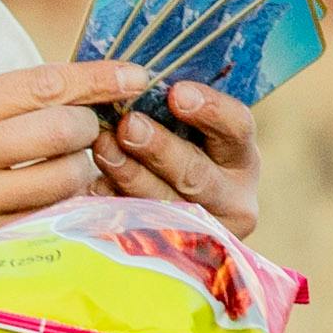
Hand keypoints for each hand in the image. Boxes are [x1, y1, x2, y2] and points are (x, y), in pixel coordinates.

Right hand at [0, 66, 132, 304]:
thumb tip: (72, 87)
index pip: (42, 84)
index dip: (97, 77)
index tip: (135, 74)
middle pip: (64, 129)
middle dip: (86, 126)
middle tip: (80, 131)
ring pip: (67, 178)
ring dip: (80, 169)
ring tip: (62, 167)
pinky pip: (53, 219)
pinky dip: (65, 206)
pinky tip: (56, 201)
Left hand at [98, 75, 262, 241]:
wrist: (163, 205)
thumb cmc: (172, 149)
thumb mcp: (183, 128)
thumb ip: (168, 106)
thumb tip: (132, 77)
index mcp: (240, 156)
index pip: (237, 128)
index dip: (210, 110)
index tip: (177, 93)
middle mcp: (233, 198)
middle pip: (198, 175)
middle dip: (161, 149)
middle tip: (129, 125)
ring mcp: (204, 232)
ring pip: (168, 206)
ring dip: (132, 176)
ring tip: (102, 149)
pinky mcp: (173, 255)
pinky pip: (140, 229)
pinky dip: (113, 205)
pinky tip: (91, 186)